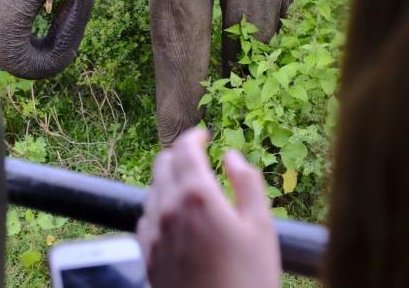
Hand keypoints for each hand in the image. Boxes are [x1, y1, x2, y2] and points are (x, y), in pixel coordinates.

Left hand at [137, 127, 280, 287]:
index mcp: (196, 194)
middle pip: (163, 164)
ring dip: (169, 182)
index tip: (204, 135)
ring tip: (192, 192)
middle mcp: (168, 208)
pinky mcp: (147, 257)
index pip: (184, 148)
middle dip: (179, 156)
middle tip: (198, 160)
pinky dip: (160, 209)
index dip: (194, 136)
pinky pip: (146, 219)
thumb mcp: (262, 227)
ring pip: (153, 191)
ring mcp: (153, 234)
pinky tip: (177, 221)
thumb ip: (247, 183)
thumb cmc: (249, 281)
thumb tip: (231, 157)